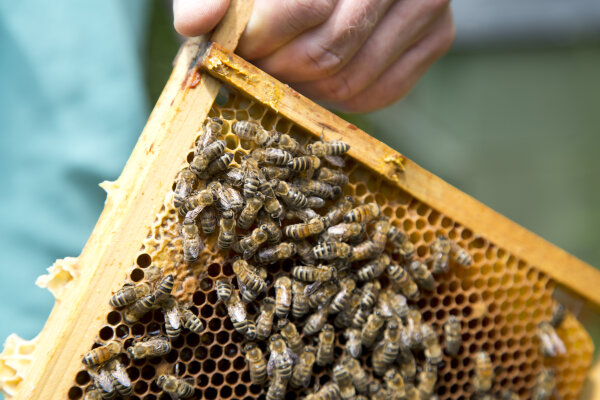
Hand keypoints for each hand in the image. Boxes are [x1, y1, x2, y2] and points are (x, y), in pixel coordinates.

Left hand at [173, 0, 454, 112]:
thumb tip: (193, 26)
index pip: (302, 6)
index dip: (260, 39)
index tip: (236, 49)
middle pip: (327, 50)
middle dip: (280, 70)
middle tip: (258, 68)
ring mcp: (428, 4)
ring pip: (353, 79)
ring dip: (307, 90)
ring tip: (285, 74)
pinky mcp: (438, 36)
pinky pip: (382, 93)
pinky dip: (343, 100)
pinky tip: (320, 82)